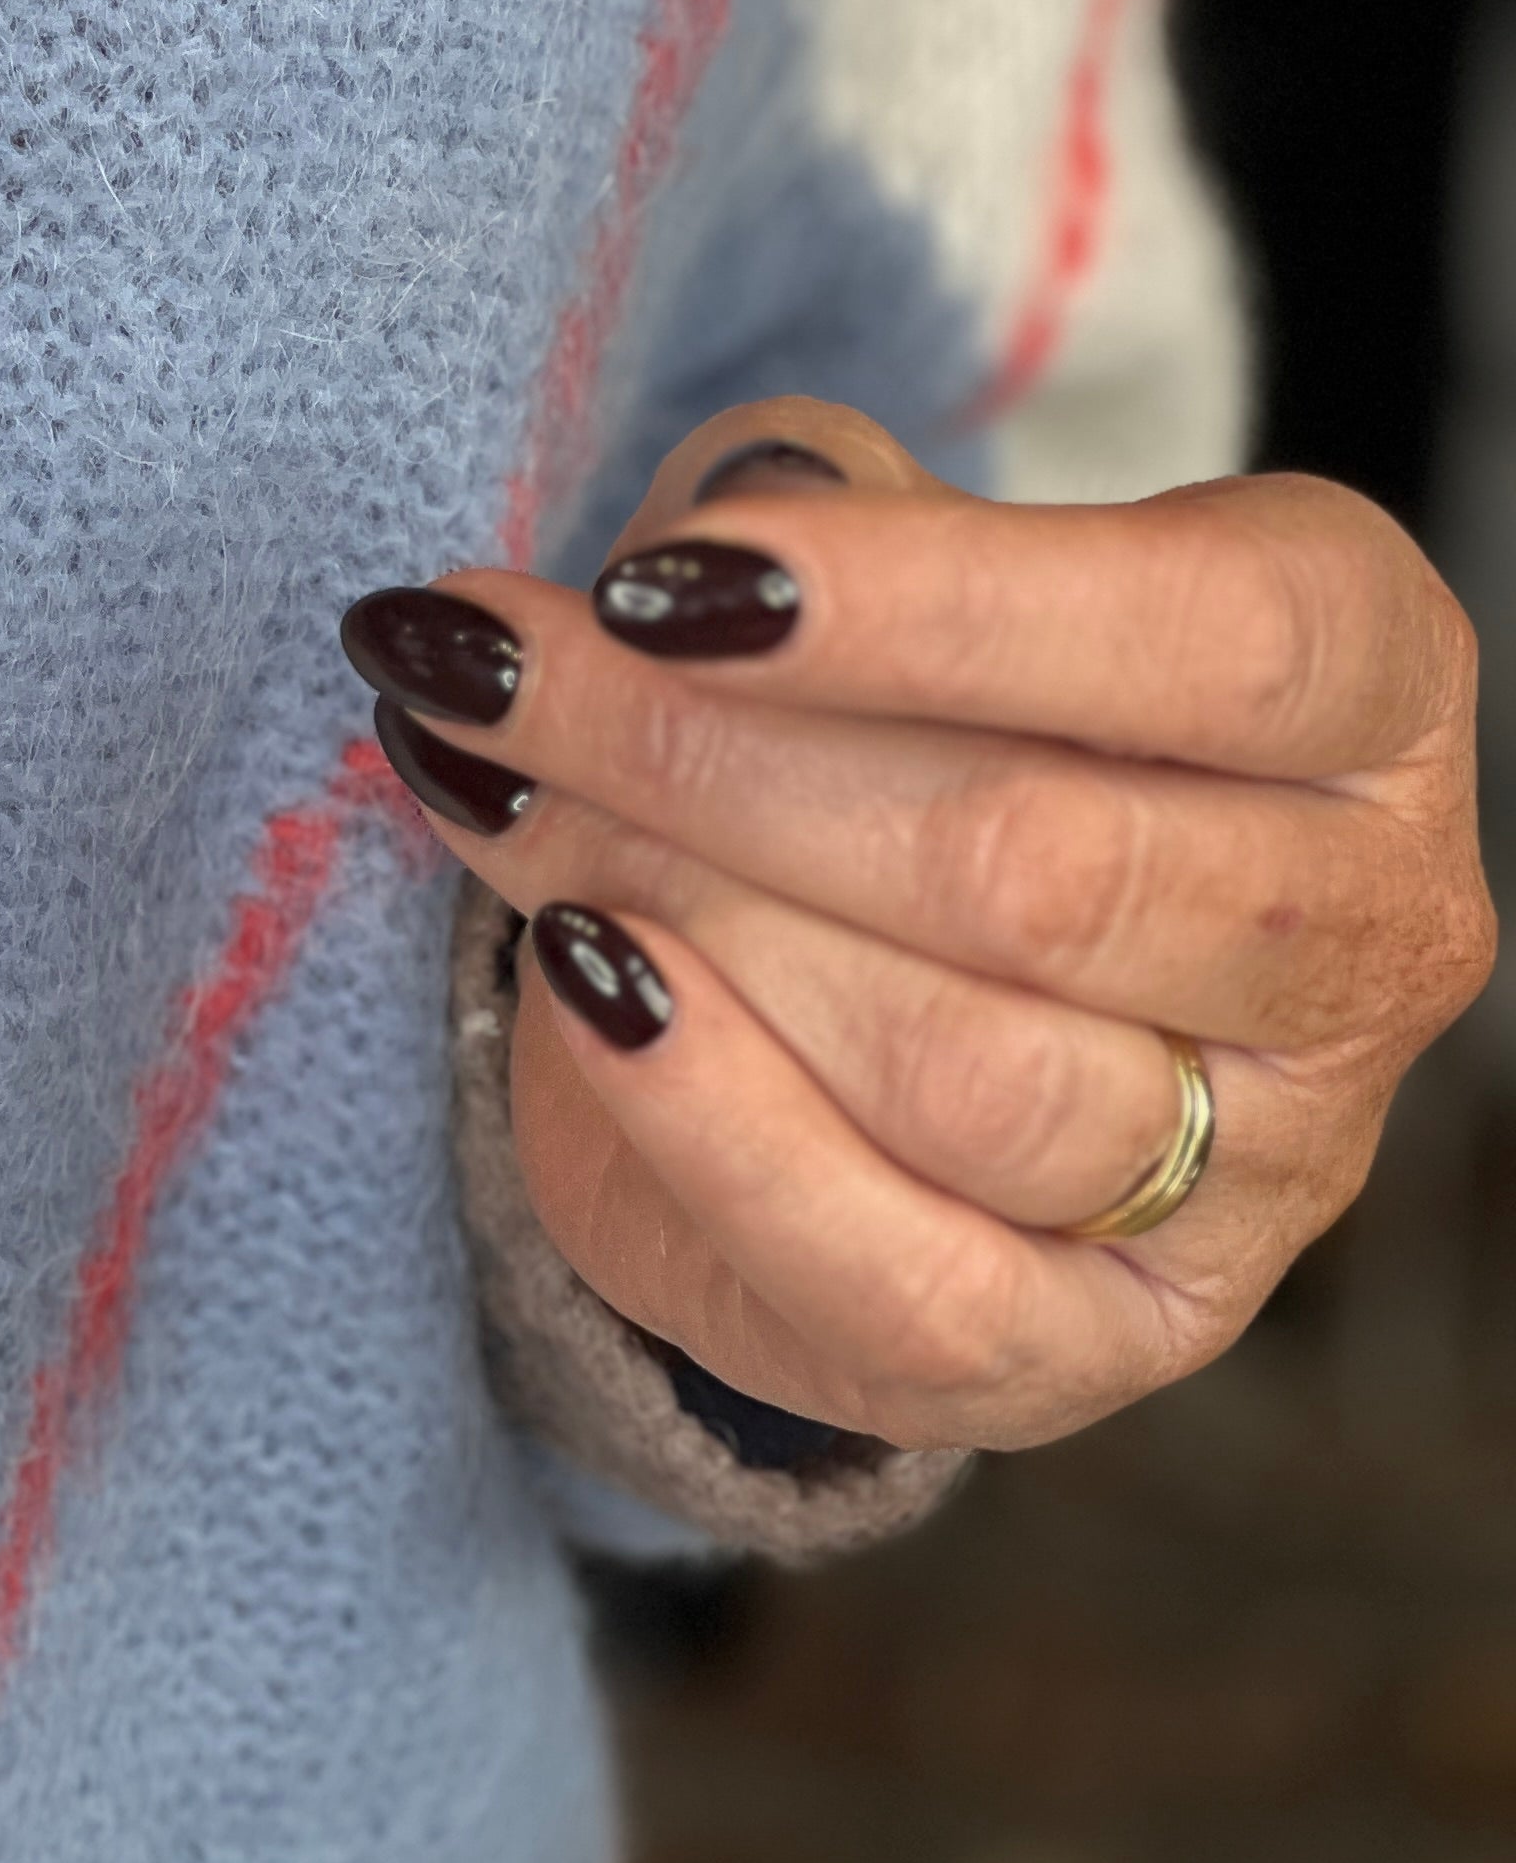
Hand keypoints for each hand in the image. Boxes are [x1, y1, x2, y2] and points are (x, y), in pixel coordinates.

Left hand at [343, 400, 1495, 1451]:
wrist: (851, 971)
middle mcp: (1369, 939)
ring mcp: (1260, 1175)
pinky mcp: (1098, 1346)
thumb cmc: (887, 709)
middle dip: (704, 759)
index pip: (1220, 642)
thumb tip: (694, 546)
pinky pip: (906, 1282)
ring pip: (965, 1074)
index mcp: (1372, 688)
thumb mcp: (871, 558)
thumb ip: (807, 516)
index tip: (662, 578)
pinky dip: (709, 1125)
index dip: (925, 605)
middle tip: (488, 671)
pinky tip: (575, 980)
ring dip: (679, 920)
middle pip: (1039, 867)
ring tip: (503, 802)